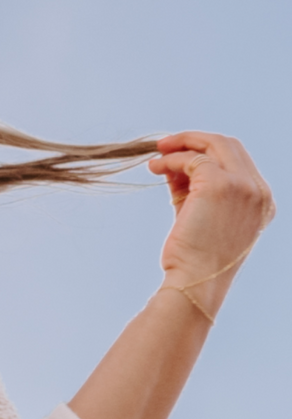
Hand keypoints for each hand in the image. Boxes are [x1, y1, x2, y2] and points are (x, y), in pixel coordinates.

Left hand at [149, 131, 273, 311]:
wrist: (197, 279)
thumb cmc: (196, 254)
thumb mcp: (202, 213)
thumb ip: (193, 185)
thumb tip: (171, 161)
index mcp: (262, 200)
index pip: (236, 160)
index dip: (205, 153)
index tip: (177, 156)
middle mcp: (258, 190)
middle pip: (228, 144)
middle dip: (193, 140)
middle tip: (164, 145)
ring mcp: (242, 185)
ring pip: (211, 145)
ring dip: (179, 146)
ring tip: (155, 157)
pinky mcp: (219, 184)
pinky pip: (190, 158)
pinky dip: (170, 159)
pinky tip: (155, 168)